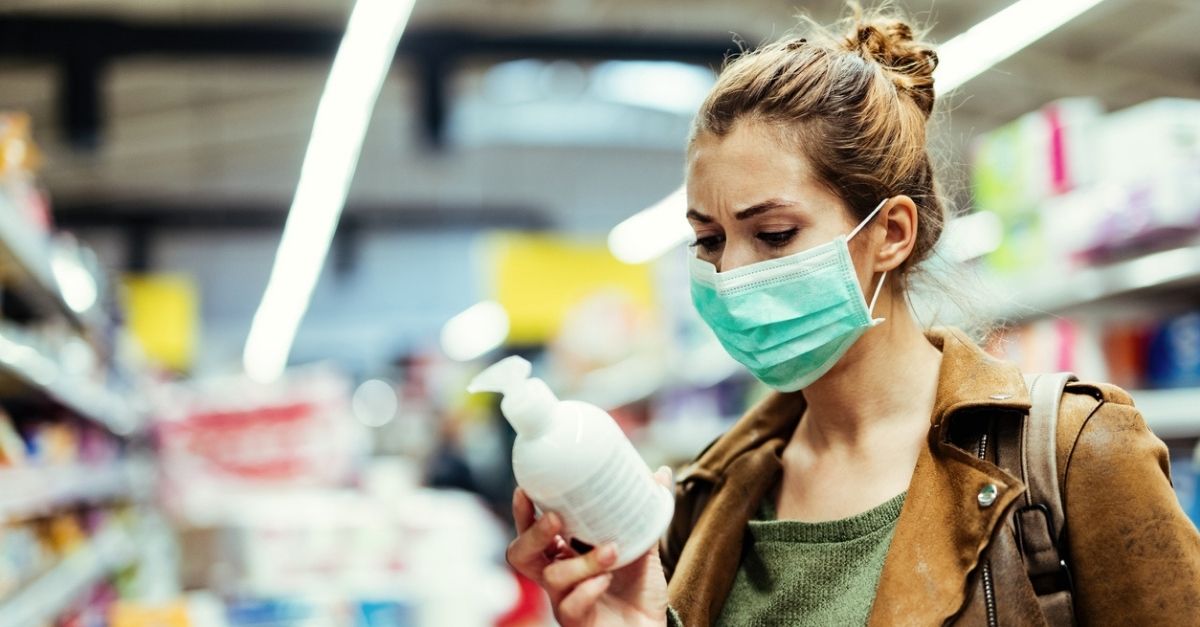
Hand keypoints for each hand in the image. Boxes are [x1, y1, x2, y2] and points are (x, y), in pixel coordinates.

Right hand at [506, 467, 672, 626]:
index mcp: (564, 553)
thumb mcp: (642, 547)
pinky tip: (606, 580)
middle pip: (521, 554)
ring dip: (582, 561)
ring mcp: (564, 600)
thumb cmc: (637, 589)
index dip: (523, 511)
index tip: (526, 489)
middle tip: (555, 518)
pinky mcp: (577, 623)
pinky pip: (570, 606)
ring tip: (612, 551)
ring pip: (552, 578)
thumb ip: (645, 514)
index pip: (531, 530)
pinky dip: (588, 589)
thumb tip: (661, 474)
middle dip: (534, 533)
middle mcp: (557, 575)